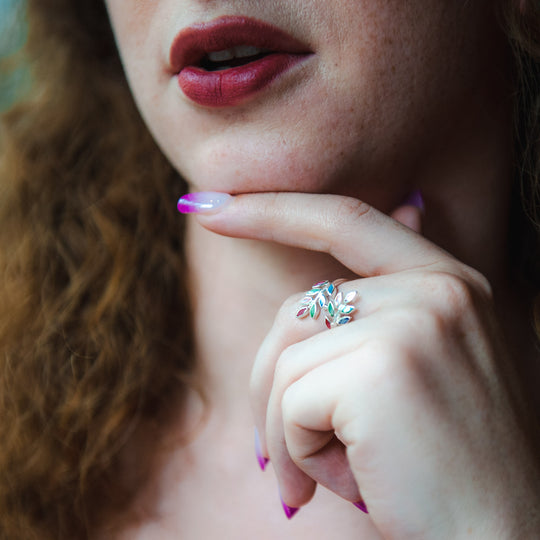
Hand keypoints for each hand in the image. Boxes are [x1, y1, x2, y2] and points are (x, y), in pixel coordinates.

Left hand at [189, 192, 539, 537]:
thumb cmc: (444, 465)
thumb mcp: (421, 373)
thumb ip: (383, 313)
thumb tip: (351, 263)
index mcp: (448, 283)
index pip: (346, 219)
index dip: (272, 208)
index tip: (208, 205)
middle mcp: (438, 290)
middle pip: (298, 310)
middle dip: (271, 382)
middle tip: (280, 453)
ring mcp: (414, 322)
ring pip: (286, 357)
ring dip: (286, 427)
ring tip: (320, 476)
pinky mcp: (383, 368)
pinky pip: (291, 397)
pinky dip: (296, 450)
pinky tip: (343, 484)